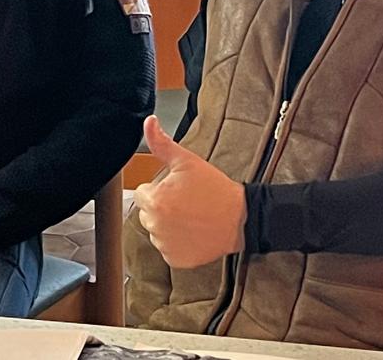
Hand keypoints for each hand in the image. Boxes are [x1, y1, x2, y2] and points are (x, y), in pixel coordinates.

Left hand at [133, 115, 245, 268]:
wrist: (241, 219)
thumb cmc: (215, 189)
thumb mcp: (187, 161)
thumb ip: (162, 143)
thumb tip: (149, 122)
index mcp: (155, 201)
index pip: (142, 193)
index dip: (159, 189)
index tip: (178, 190)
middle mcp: (155, 226)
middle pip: (147, 213)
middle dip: (161, 207)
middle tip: (186, 203)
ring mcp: (165, 245)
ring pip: (157, 231)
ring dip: (169, 225)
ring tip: (192, 217)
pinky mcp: (175, 259)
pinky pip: (168, 248)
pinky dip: (178, 242)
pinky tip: (194, 232)